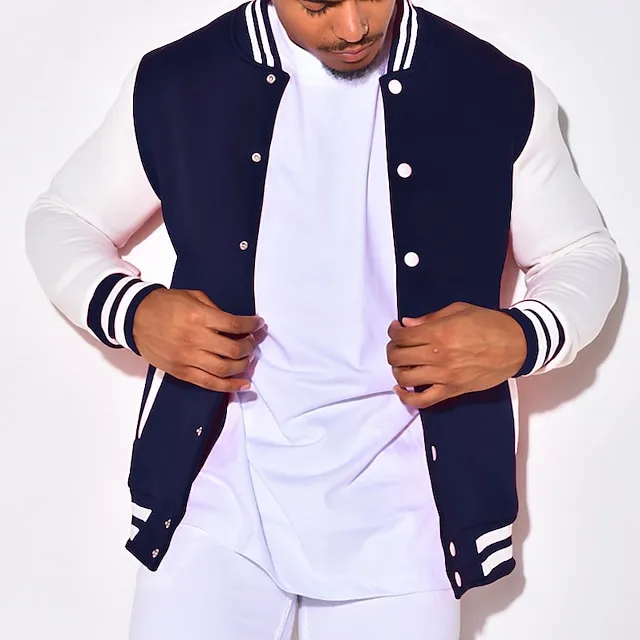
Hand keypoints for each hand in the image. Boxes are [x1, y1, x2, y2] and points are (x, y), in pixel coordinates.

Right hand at [132, 289, 264, 391]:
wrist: (134, 317)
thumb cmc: (165, 304)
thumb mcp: (192, 297)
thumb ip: (215, 310)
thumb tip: (236, 324)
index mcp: (198, 317)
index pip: (234, 326)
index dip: (252, 325)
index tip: (259, 324)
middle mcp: (194, 339)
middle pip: (233, 350)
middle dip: (250, 346)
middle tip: (253, 341)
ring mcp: (187, 358)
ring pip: (224, 369)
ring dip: (243, 366)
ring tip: (248, 359)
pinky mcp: (181, 372)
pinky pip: (209, 384)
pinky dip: (229, 386)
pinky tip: (243, 384)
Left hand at [386, 301, 526, 408]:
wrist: (516, 345)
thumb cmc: (489, 324)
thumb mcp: (459, 310)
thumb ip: (430, 318)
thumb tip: (407, 324)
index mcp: (439, 333)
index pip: (402, 336)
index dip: (393, 331)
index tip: (396, 329)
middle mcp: (438, 356)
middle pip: (398, 357)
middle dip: (392, 349)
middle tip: (397, 345)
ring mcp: (444, 376)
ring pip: (405, 378)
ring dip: (397, 369)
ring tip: (402, 363)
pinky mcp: (452, 390)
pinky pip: (423, 400)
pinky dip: (407, 397)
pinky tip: (401, 388)